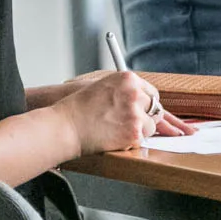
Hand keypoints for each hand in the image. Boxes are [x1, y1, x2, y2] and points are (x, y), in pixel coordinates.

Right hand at [52, 70, 190, 153]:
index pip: (151, 91)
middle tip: (134, 123)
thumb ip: (125, 89)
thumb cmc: (78, 108)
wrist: (65, 127)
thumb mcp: (104, 86)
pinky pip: (143, 138)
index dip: (147, 103)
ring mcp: (136, 113)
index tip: (144, 110)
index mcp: (128, 79)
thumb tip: (141, 98)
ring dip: (141, 130)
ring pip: (152, 124)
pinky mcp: (134, 132)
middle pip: (155, 107)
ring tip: (119, 130)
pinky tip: (117, 138)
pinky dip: (133, 140)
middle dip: (147, 116)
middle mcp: (135, 93)